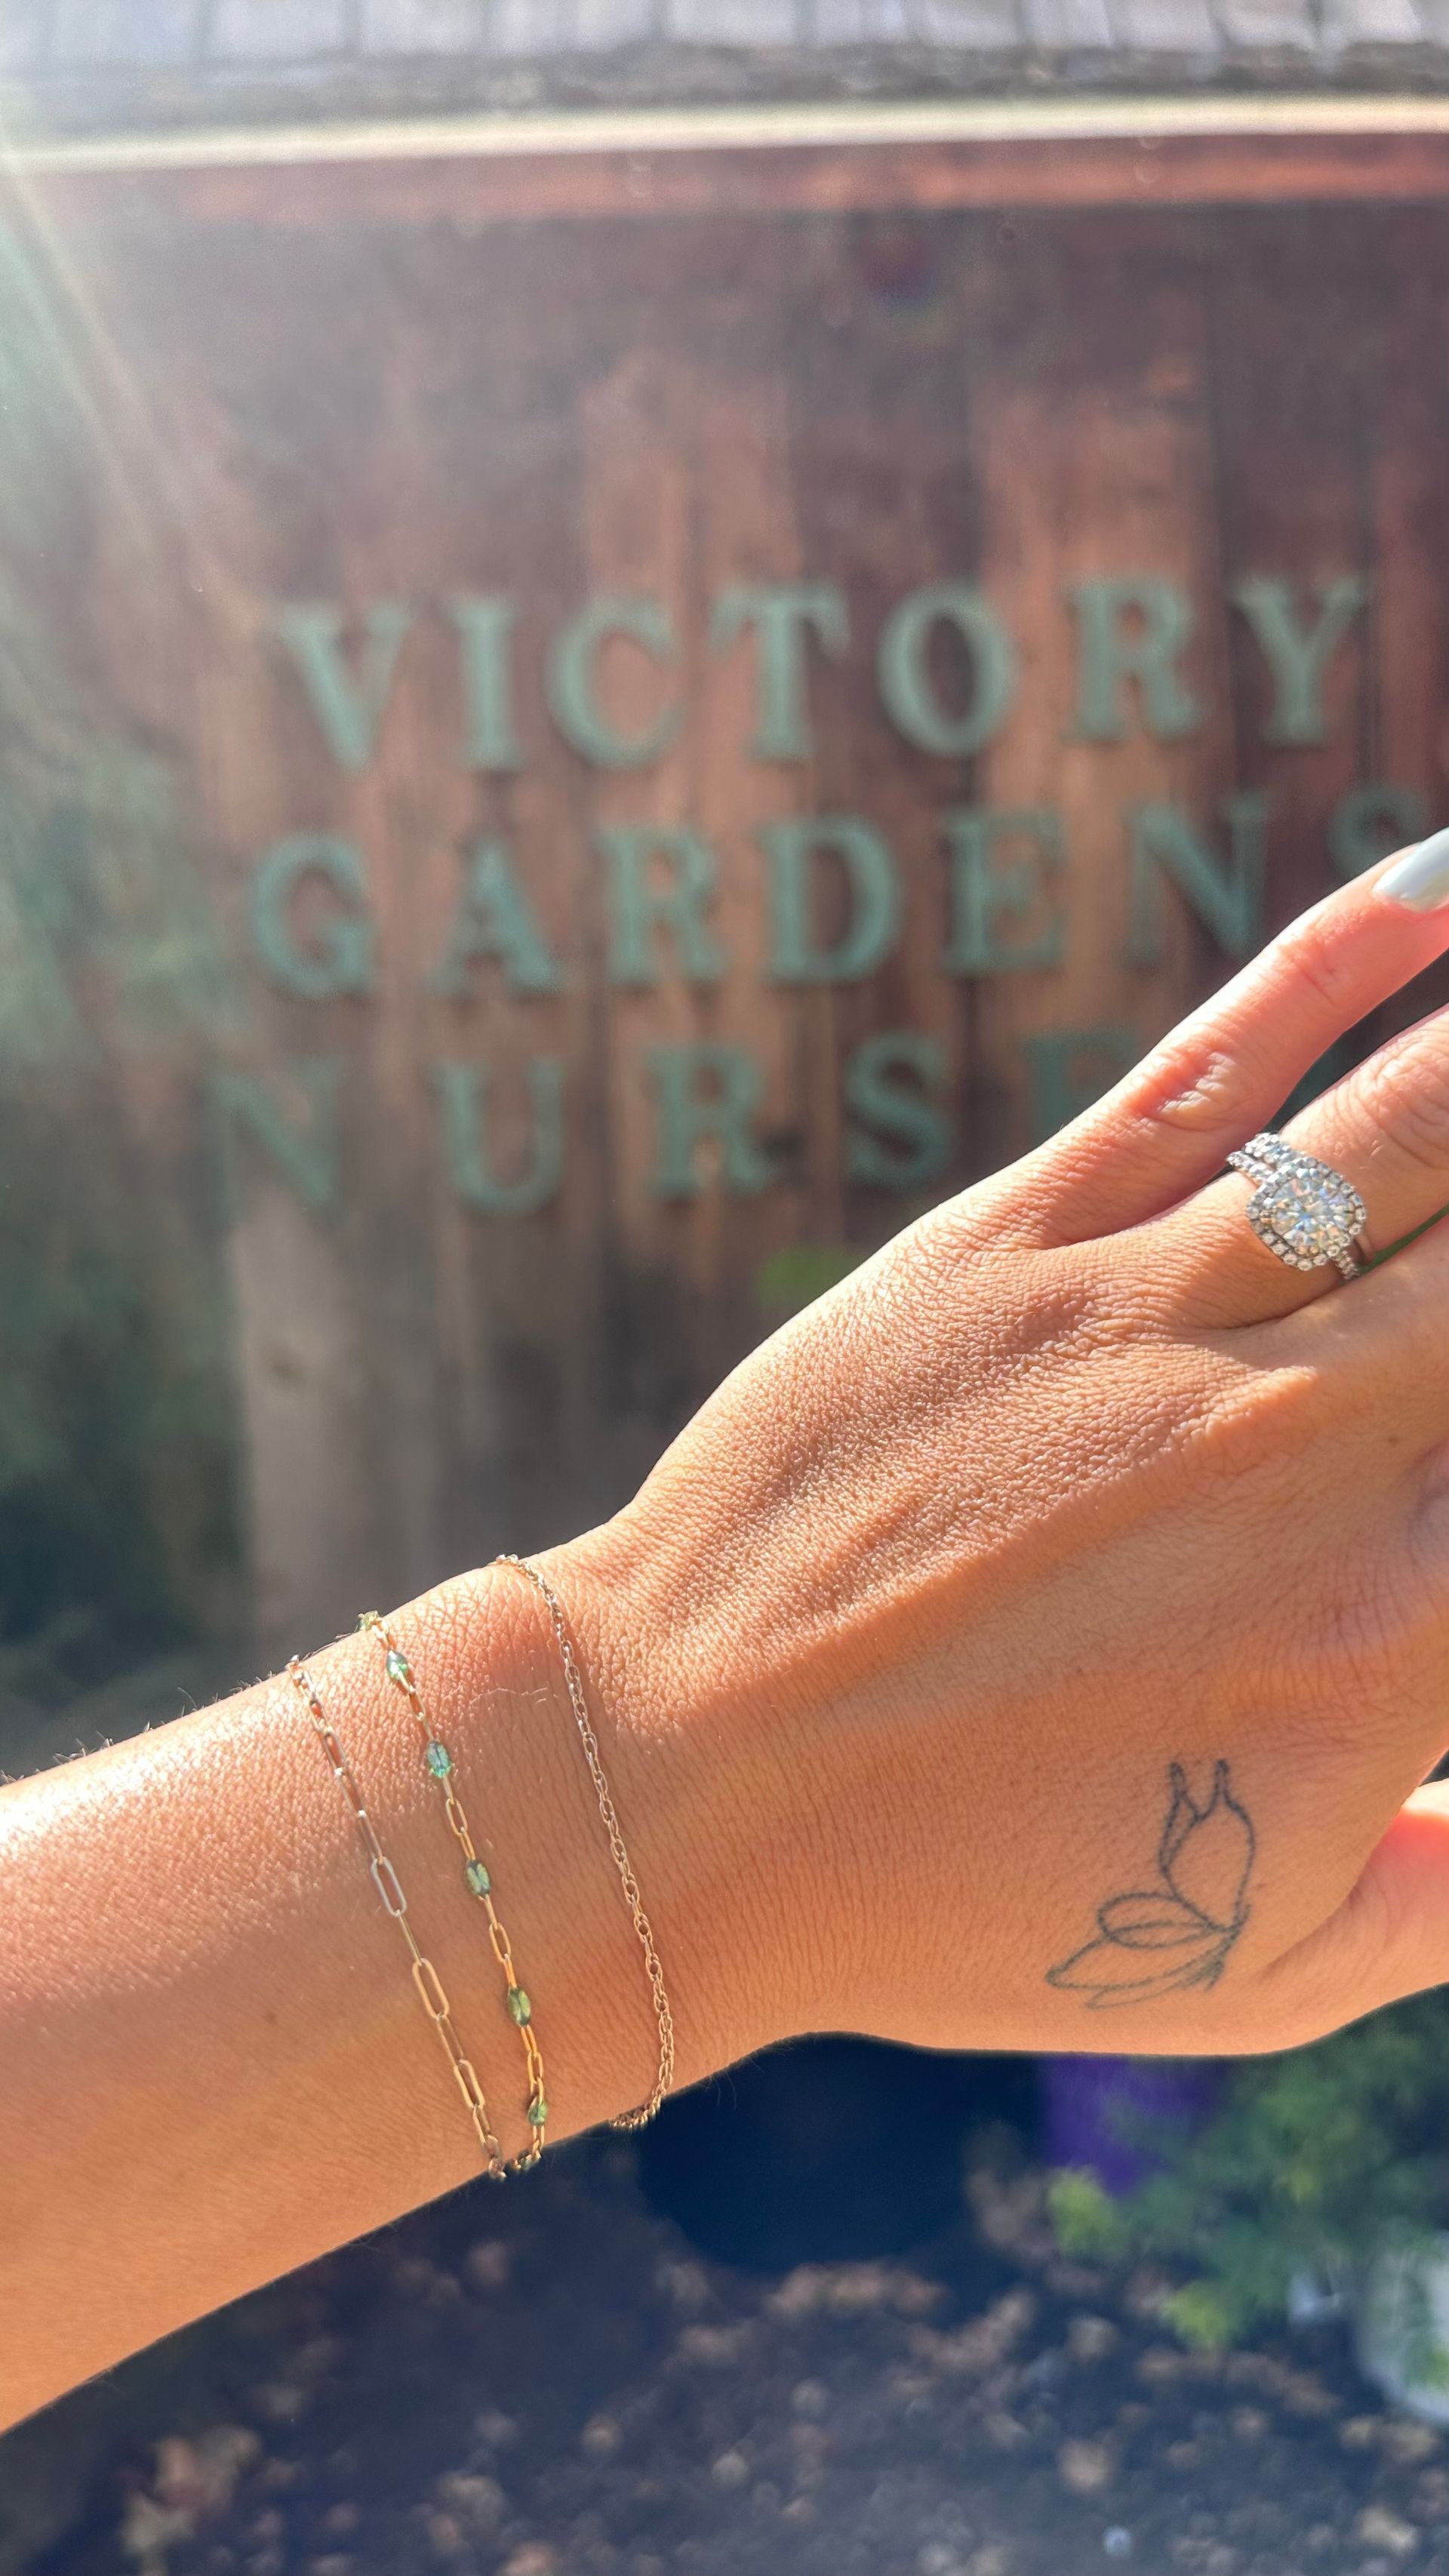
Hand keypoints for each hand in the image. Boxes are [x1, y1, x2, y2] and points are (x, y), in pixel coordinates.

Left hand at [558, 839, 1448, 2064]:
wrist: (681, 1792)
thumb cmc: (958, 1905)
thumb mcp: (1248, 1972)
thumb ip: (1445, 1897)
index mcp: (1393, 1645)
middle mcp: (1308, 1453)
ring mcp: (1157, 1323)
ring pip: (1433, 1125)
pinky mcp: (1015, 1242)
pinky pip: (1217, 1068)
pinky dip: (1344, 958)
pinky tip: (1439, 882)